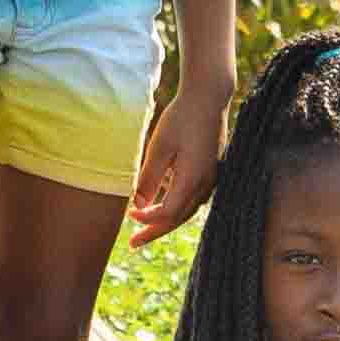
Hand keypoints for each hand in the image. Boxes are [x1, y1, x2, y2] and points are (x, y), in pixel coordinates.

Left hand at [126, 81, 227, 246]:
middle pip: (178, 219)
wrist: (208, 97)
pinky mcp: (210, 172)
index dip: (147, 219)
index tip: (129, 217)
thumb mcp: (159, 147)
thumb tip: (138, 205)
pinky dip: (175, 207)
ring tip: (144, 228)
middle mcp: (205, 184)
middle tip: (133, 243)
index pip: (167, 212)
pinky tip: (159, 204)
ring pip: (186, 211)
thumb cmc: (181, 118)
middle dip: (155, 231)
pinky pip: (191, 198)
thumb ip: (149, 178)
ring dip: (165, 221)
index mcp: (192, 179)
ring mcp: (210, 179)